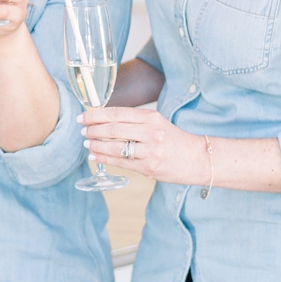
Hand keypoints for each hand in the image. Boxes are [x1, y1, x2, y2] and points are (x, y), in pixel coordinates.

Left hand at [78, 106, 208, 184]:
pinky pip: (121, 162)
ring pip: (115, 146)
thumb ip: (134, 121)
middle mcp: (151, 133)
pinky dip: (104, 158)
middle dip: (93, 129)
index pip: (117, 113)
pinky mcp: (149, 168)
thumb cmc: (173, 139)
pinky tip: (94, 155)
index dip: (96, 115)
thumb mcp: (157, 123)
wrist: (198, 159)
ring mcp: (151, 151)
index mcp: (151, 117)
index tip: (83, 117)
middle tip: (82, 130)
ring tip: (86, 142)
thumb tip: (103, 120)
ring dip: (96, 144)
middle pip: (113, 129)